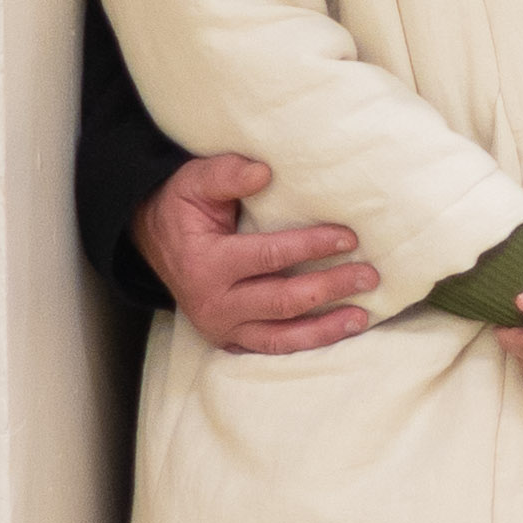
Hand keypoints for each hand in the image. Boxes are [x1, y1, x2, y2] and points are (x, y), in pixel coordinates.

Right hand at [135, 154, 375, 354]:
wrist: (154, 241)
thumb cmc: (182, 208)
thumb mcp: (194, 182)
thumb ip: (226, 174)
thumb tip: (263, 172)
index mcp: (206, 264)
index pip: (269, 257)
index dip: (311, 247)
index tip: (349, 238)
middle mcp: (213, 303)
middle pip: (282, 301)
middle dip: (329, 289)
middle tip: (368, 276)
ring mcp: (221, 327)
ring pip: (280, 338)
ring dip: (325, 330)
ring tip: (362, 317)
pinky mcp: (230, 340)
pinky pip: (273, 349)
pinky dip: (307, 345)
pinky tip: (337, 334)